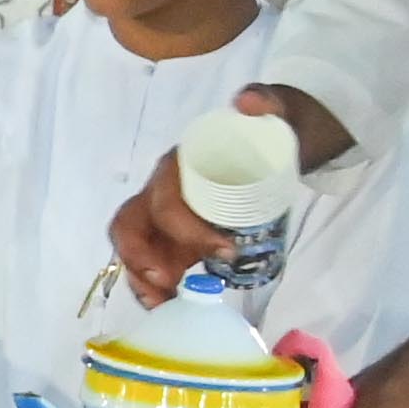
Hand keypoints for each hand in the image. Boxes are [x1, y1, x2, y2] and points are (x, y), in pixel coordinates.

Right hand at [108, 82, 351, 301]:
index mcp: (177, 164)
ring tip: (165, 304)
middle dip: (140, 257)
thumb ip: (265, 102)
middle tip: (169, 282)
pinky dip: (152, 287)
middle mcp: (161, 191)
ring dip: (141, 279)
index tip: (226, 251)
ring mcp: (164, 218)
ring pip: (133, 249)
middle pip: (129, 226)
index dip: (185, 229)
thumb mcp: (275, 110)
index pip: (164, 201)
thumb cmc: (270, 129)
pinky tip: (167, 305)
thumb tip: (247, 103)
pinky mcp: (175, 237)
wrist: (279, 144)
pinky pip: (151, 263)